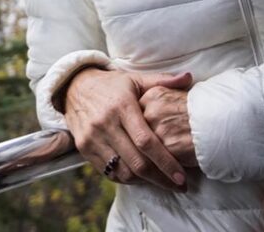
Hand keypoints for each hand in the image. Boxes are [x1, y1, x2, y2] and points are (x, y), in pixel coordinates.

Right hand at [62, 67, 192, 191]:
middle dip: (161, 178)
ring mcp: (92, 137)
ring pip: (123, 171)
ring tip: (161, 181)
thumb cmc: (112, 86)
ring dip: (145, 181)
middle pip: (137, 162)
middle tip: (179, 186)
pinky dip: (126, 178)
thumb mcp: (135, 80)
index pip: (146, 141)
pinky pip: (109, 172)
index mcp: (122, 106)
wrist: (75, 86)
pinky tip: (140, 176)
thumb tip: (189, 78)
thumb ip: (162, 81)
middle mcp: (105, 123)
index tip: (182, 177)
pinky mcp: (84, 147)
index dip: (166, 162)